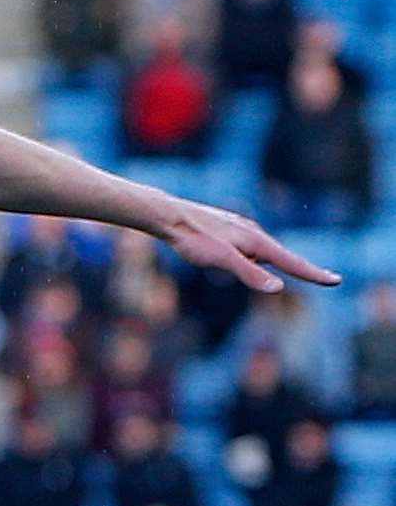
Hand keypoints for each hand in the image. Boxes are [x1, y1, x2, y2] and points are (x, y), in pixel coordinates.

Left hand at [158, 202, 341, 292]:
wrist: (169, 217)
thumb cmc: (194, 238)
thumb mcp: (222, 259)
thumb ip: (250, 273)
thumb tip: (278, 288)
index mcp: (256, 241)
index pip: (292, 263)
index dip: (314, 274)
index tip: (336, 280)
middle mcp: (253, 234)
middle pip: (283, 256)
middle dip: (304, 269)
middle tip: (327, 278)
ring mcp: (240, 231)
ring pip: (264, 252)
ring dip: (280, 263)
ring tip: (295, 272)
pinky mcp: (227, 230)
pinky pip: (249, 247)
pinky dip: (258, 257)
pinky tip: (248, 259)